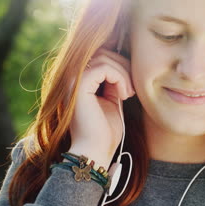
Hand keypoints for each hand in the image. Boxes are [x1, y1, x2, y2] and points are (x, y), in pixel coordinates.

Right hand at [67, 47, 134, 168]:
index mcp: (77, 82)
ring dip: (123, 74)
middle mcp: (71, 78)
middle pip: (102, 53)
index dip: (120, 65)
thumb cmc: (105, 131)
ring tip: (129, 93)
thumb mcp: (112, 100)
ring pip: (104, 59)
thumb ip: (113, 82)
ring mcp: (72, 81)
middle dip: (123, 67)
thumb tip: (123, 63)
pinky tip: (124, 95)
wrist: (95, 152)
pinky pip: (104, 68)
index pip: (100, 56)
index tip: (130, 86)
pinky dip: (119, 78)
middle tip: (133, 88)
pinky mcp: (78, 85)